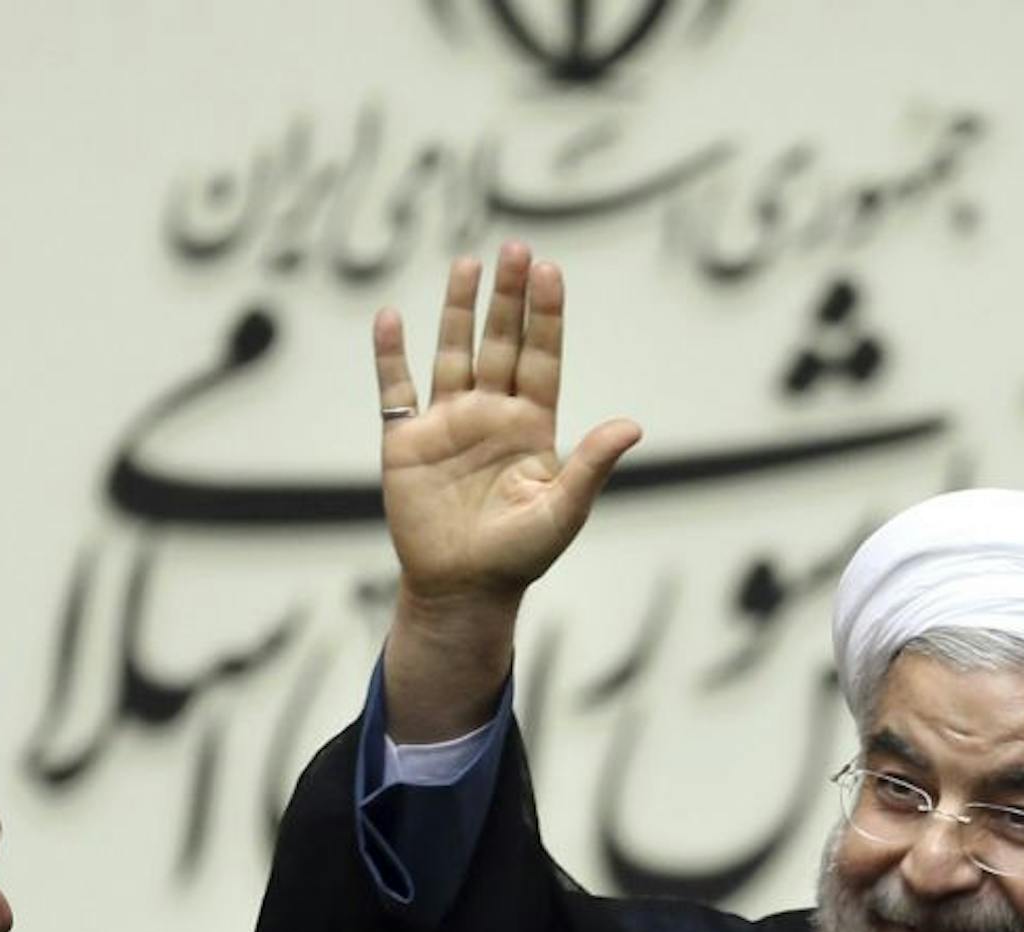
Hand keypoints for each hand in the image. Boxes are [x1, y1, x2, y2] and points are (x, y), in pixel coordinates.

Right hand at [373, 241, 642, 608]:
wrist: (462, 589)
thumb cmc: (519, 556)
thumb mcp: (563, 510)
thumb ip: (591, 465)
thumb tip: (633, 425)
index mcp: (532, 427)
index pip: (541, 358)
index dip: (545, 316)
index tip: (549, 271)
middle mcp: (491, 415)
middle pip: (501, 343)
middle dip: (508, 298)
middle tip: (516, 249)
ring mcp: (448, 424)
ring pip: (454, 353)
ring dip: (459, 310)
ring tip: (468, 263)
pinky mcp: (406, 441)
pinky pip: (396, 389)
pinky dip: (390, 355)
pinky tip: (392, 317)